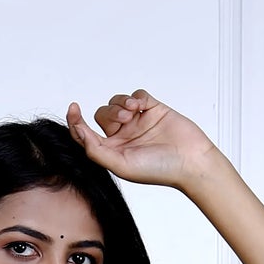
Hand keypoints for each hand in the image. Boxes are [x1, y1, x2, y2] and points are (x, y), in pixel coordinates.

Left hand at [65, 90, 216, 188]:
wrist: (189, 160)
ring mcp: (138, 122)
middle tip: (124, 120)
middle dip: (110, 114)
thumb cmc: (158, 169)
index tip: (73, 108)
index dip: (76, 121)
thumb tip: (79, 133)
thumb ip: (97, 151)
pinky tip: (140, 106)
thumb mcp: (121, 165)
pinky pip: (136, 94)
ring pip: (117, 102)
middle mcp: (123, 137)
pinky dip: (135, 97)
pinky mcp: (152, 109)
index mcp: (113, 152)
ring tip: (133, 113)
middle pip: (102, 115)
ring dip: (121, 104)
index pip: (87, 134)